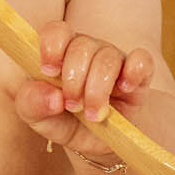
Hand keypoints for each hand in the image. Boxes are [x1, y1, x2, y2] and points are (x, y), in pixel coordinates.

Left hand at [14, 22, 154, 161]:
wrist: (97, 143)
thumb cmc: (63, 121)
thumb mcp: (38, 118)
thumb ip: (32, 103)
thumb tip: (52, 96)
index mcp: (59, 53)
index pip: (57, 31)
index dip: (52, 47)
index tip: (48, 72)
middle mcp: (87, 51)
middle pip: (82, 47)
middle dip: (74, 80)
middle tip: (72, 106)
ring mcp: (114, 60)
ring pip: (108, 58)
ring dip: (98, 90)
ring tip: (93, 115)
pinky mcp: (139, 75)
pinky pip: (142, 61)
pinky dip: (134, 72)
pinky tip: (124, 90)